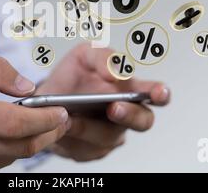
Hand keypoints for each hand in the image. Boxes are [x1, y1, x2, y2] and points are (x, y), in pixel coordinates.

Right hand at [0, 50, 69, 171]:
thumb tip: (27, 88)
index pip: (13, 123)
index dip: (44, 120)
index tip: (60, 112)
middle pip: (19, 147)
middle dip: (49, 133)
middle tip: (60, 119)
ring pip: (11, 158)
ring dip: (32, 142)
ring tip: (39, 124)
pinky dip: (11, 151)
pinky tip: (13, 136)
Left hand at [38, 43, 169, 161]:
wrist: (47, 99)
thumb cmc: (72, 76)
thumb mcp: (84, 55)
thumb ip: (103, 57)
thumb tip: (117, 72)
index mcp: (129, 89)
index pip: (154, 93)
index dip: (160, 93)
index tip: (159, 92)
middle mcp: (126, 114)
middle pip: (143, 121)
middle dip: (129, 115)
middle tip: (114, 108)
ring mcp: (110, 135)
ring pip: (108, 138)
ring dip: (88, 127)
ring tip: (70, 118)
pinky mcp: (91, 151)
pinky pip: (86, 150)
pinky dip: (72, 139)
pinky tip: (63, 128)